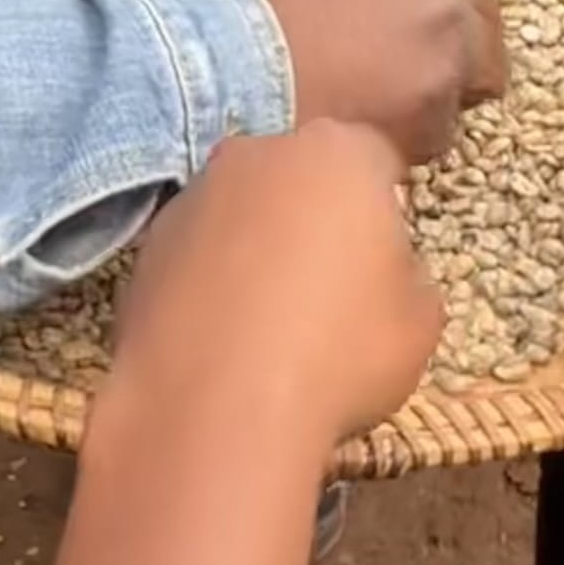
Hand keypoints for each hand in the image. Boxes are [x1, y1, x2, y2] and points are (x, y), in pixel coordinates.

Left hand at [109, 128, 444, 447]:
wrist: (215, 411)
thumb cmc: (340, 352)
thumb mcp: (420, 320)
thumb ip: (406, 273)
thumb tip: (383, 270)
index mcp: (337, 154)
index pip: (375, 156)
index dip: (387, 203)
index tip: (388, 251)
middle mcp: (256, 155)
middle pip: (300, 175)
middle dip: (316, 216)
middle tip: (332, 285)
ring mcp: (190, 199)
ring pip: (241, 213)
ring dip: (257, 248)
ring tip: (270, 323)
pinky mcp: (144, 251)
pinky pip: (196, 257)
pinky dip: (210, 285)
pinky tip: (222, 340)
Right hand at [222, 0, 504, 170]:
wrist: (220, 68)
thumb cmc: (232, 13)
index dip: (411, 3)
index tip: (390, 30)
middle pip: (470, 11)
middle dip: (444, 44)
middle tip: (404, 79)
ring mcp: (444, 33)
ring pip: (470, 74)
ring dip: (433, 94)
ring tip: (380, 116)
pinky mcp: (439, 98)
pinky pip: (440, 129)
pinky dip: (409, 140)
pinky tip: (362, 137)